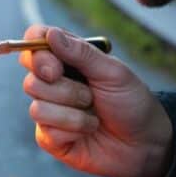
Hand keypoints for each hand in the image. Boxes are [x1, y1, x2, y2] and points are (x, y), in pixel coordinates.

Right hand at [19, 25, 172, 176]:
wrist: (145, 143)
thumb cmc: (131, 102)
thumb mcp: (113, 73)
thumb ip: (81, 53)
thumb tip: (51, 34)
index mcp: (66, 59)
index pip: (34, 43)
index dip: (36, 54)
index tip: (56, 68)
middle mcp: (53, 83)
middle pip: (30, 80)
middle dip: (64, 91)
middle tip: (89, 96)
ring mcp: (49, 111)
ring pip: (37, 108)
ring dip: (73, 114)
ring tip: (94, 115)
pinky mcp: (50, 137)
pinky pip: (46, 132)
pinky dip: (74, 130)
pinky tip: (88, 132)